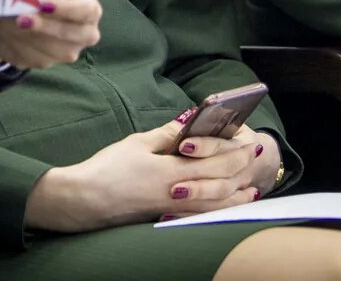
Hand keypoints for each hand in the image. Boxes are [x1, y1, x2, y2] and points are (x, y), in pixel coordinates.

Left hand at [0, 0, 101, 69]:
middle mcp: (85, 34)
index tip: (44, 3)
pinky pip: (32, 58)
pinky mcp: (47, 62)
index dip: (66, 8)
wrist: (20, 15)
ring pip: (49, 50)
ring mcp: (68, 52)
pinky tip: (6, 34)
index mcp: (89, 9)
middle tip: (22, 18)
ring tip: (8, 23)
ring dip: (26, 37)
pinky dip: (17, 45)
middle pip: (69, 34)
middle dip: (43, 26)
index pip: (86, 10)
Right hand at [24, 115, 265, 232]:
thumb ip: (166, 136)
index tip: (249, 143)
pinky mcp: (163, 217)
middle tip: (254, 160)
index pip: (213, 161)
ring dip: (235, 197)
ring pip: (213, 205)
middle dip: (239, 171)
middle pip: (219, 183)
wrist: (86, 200)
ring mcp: (171, 208)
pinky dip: (216, 212)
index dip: (234, 152)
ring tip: (251, 192)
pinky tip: (221, 209)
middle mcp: (177, 192)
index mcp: (171, 171)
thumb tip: (187, 123)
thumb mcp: (136, 144)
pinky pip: (198, 216)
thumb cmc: (107, 169)